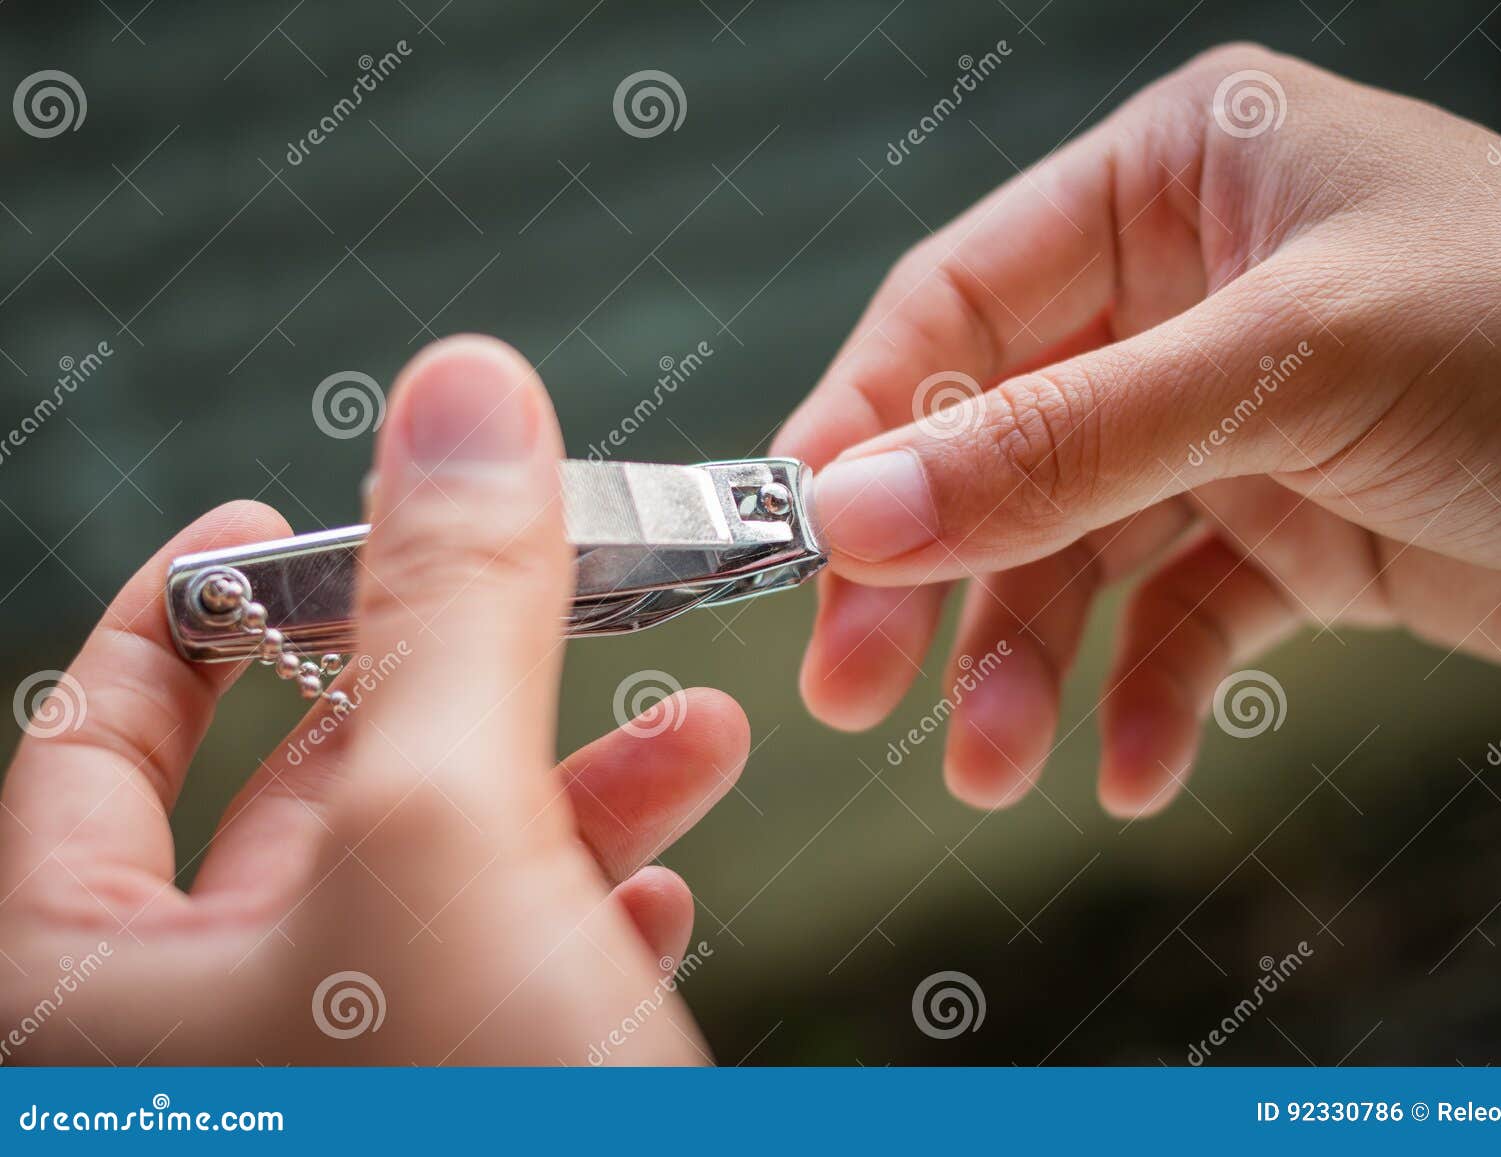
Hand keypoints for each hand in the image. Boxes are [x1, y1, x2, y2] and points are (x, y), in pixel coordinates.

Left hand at [0, 336, 748, 1064]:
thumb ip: (451, 610)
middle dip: (456, 688)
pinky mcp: (457, 1105)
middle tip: (516, 600)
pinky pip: (504, 982)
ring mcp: (333, 1088)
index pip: (85, 747)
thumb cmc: (458, 1147)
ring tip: (687, 736)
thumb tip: (465, 408)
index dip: (180, 612)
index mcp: (85, 991)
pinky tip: (655, 888)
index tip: (262, 524)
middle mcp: (195, 1049)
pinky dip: (586, 912)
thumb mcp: (440, 837)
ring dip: (576, 794)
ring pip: (435, 886)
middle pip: (298, 799)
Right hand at [775, 44, 1500, 815]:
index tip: (798, 538)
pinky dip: (1145, 697)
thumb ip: (1064, 445)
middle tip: (855, 686)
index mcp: (1178, 183)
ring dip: (1027, 663)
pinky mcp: (1293, 532)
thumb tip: (854, 509)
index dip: (866, 420)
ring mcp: (1236, 421)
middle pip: (998, 439)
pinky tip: (1127, 768)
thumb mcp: (1291, 370)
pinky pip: (1177, 621)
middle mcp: (1190, 296)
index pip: (961, 301)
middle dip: (932, 571)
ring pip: (1077, 549)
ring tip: (994, 766)